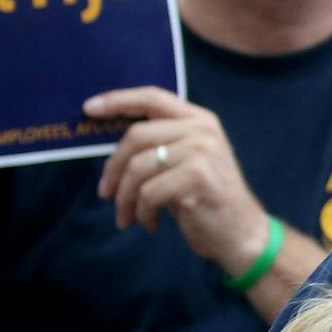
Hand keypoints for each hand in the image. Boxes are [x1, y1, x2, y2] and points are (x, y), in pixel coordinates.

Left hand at [85, 87, 271, 274]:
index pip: (153, 98)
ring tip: (126, 217)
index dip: (118, 100)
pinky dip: (142, 213)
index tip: (89, 109)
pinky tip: (151, 224)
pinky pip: (149, 193)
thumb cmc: (208, 200)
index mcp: (200, 120)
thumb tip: (113, 145)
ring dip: (125, 198)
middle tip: (104, 193)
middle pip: (136, 135)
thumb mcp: (187, 163)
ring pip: (138, 167)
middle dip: (113, 167)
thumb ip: (161, 145)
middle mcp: (202, 131)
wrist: (242, 233)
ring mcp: (202, 152)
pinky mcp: (197, 178)